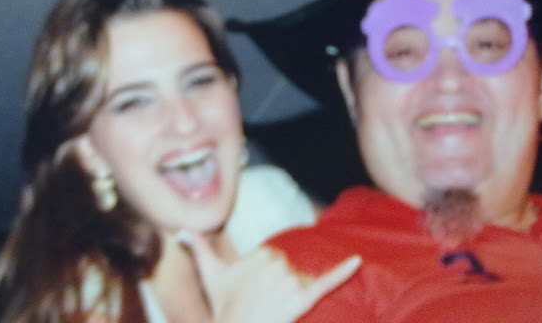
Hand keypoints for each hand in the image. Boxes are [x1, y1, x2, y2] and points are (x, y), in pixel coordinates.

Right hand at [177, 231, 360, 322]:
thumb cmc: (223, 307)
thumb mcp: (210, 276)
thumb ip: (200, 249)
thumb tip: (184, 229)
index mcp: (261, 253)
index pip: (276, 257)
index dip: (266, 276)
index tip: (253, 290)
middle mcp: (277, 264)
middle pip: (290, 269)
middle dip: (279, 286)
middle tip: (261, 304)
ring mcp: (291, 282)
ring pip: (301, 281)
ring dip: (291, 296)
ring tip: (272, 311)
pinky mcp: (305, 297)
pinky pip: (326, 281)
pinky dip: (343, 271)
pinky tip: (357, 260)